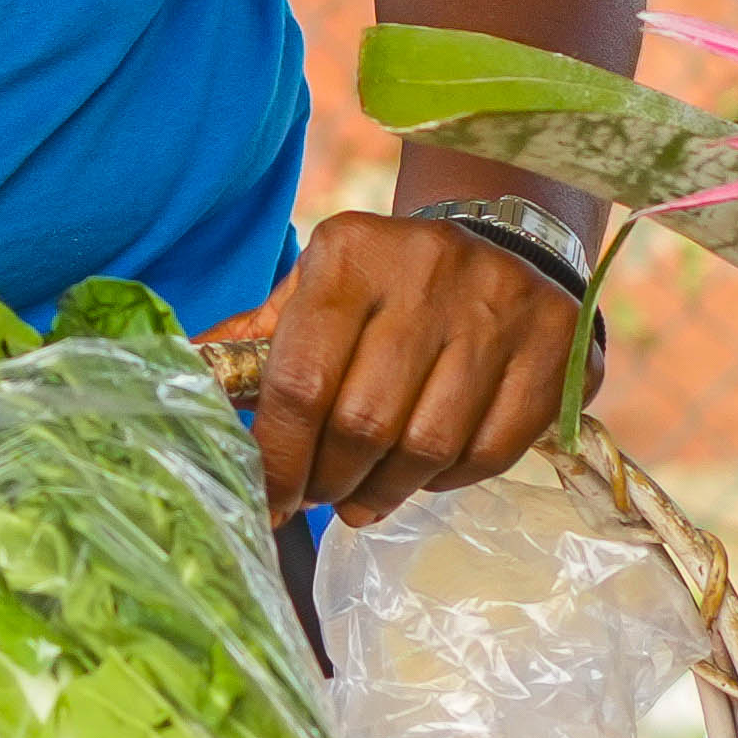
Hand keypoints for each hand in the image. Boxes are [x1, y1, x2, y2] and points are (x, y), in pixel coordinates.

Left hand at [250, 208, 582, 521]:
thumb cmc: (387, 283)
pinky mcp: (555, 344)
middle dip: (331, 480)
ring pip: (428, 445)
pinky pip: (489, 450)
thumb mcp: (317, 290)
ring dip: (387, 491)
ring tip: (364, 499)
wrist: (504, 237)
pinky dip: (448, 480)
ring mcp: (499, 305)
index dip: (279, 459)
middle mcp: (428, 270)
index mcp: (350, 255)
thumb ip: (255, 342)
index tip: (269, 500)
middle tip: (320, 497)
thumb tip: (182, 384)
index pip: (300, 382)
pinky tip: (425, 473)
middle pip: (364, 423)